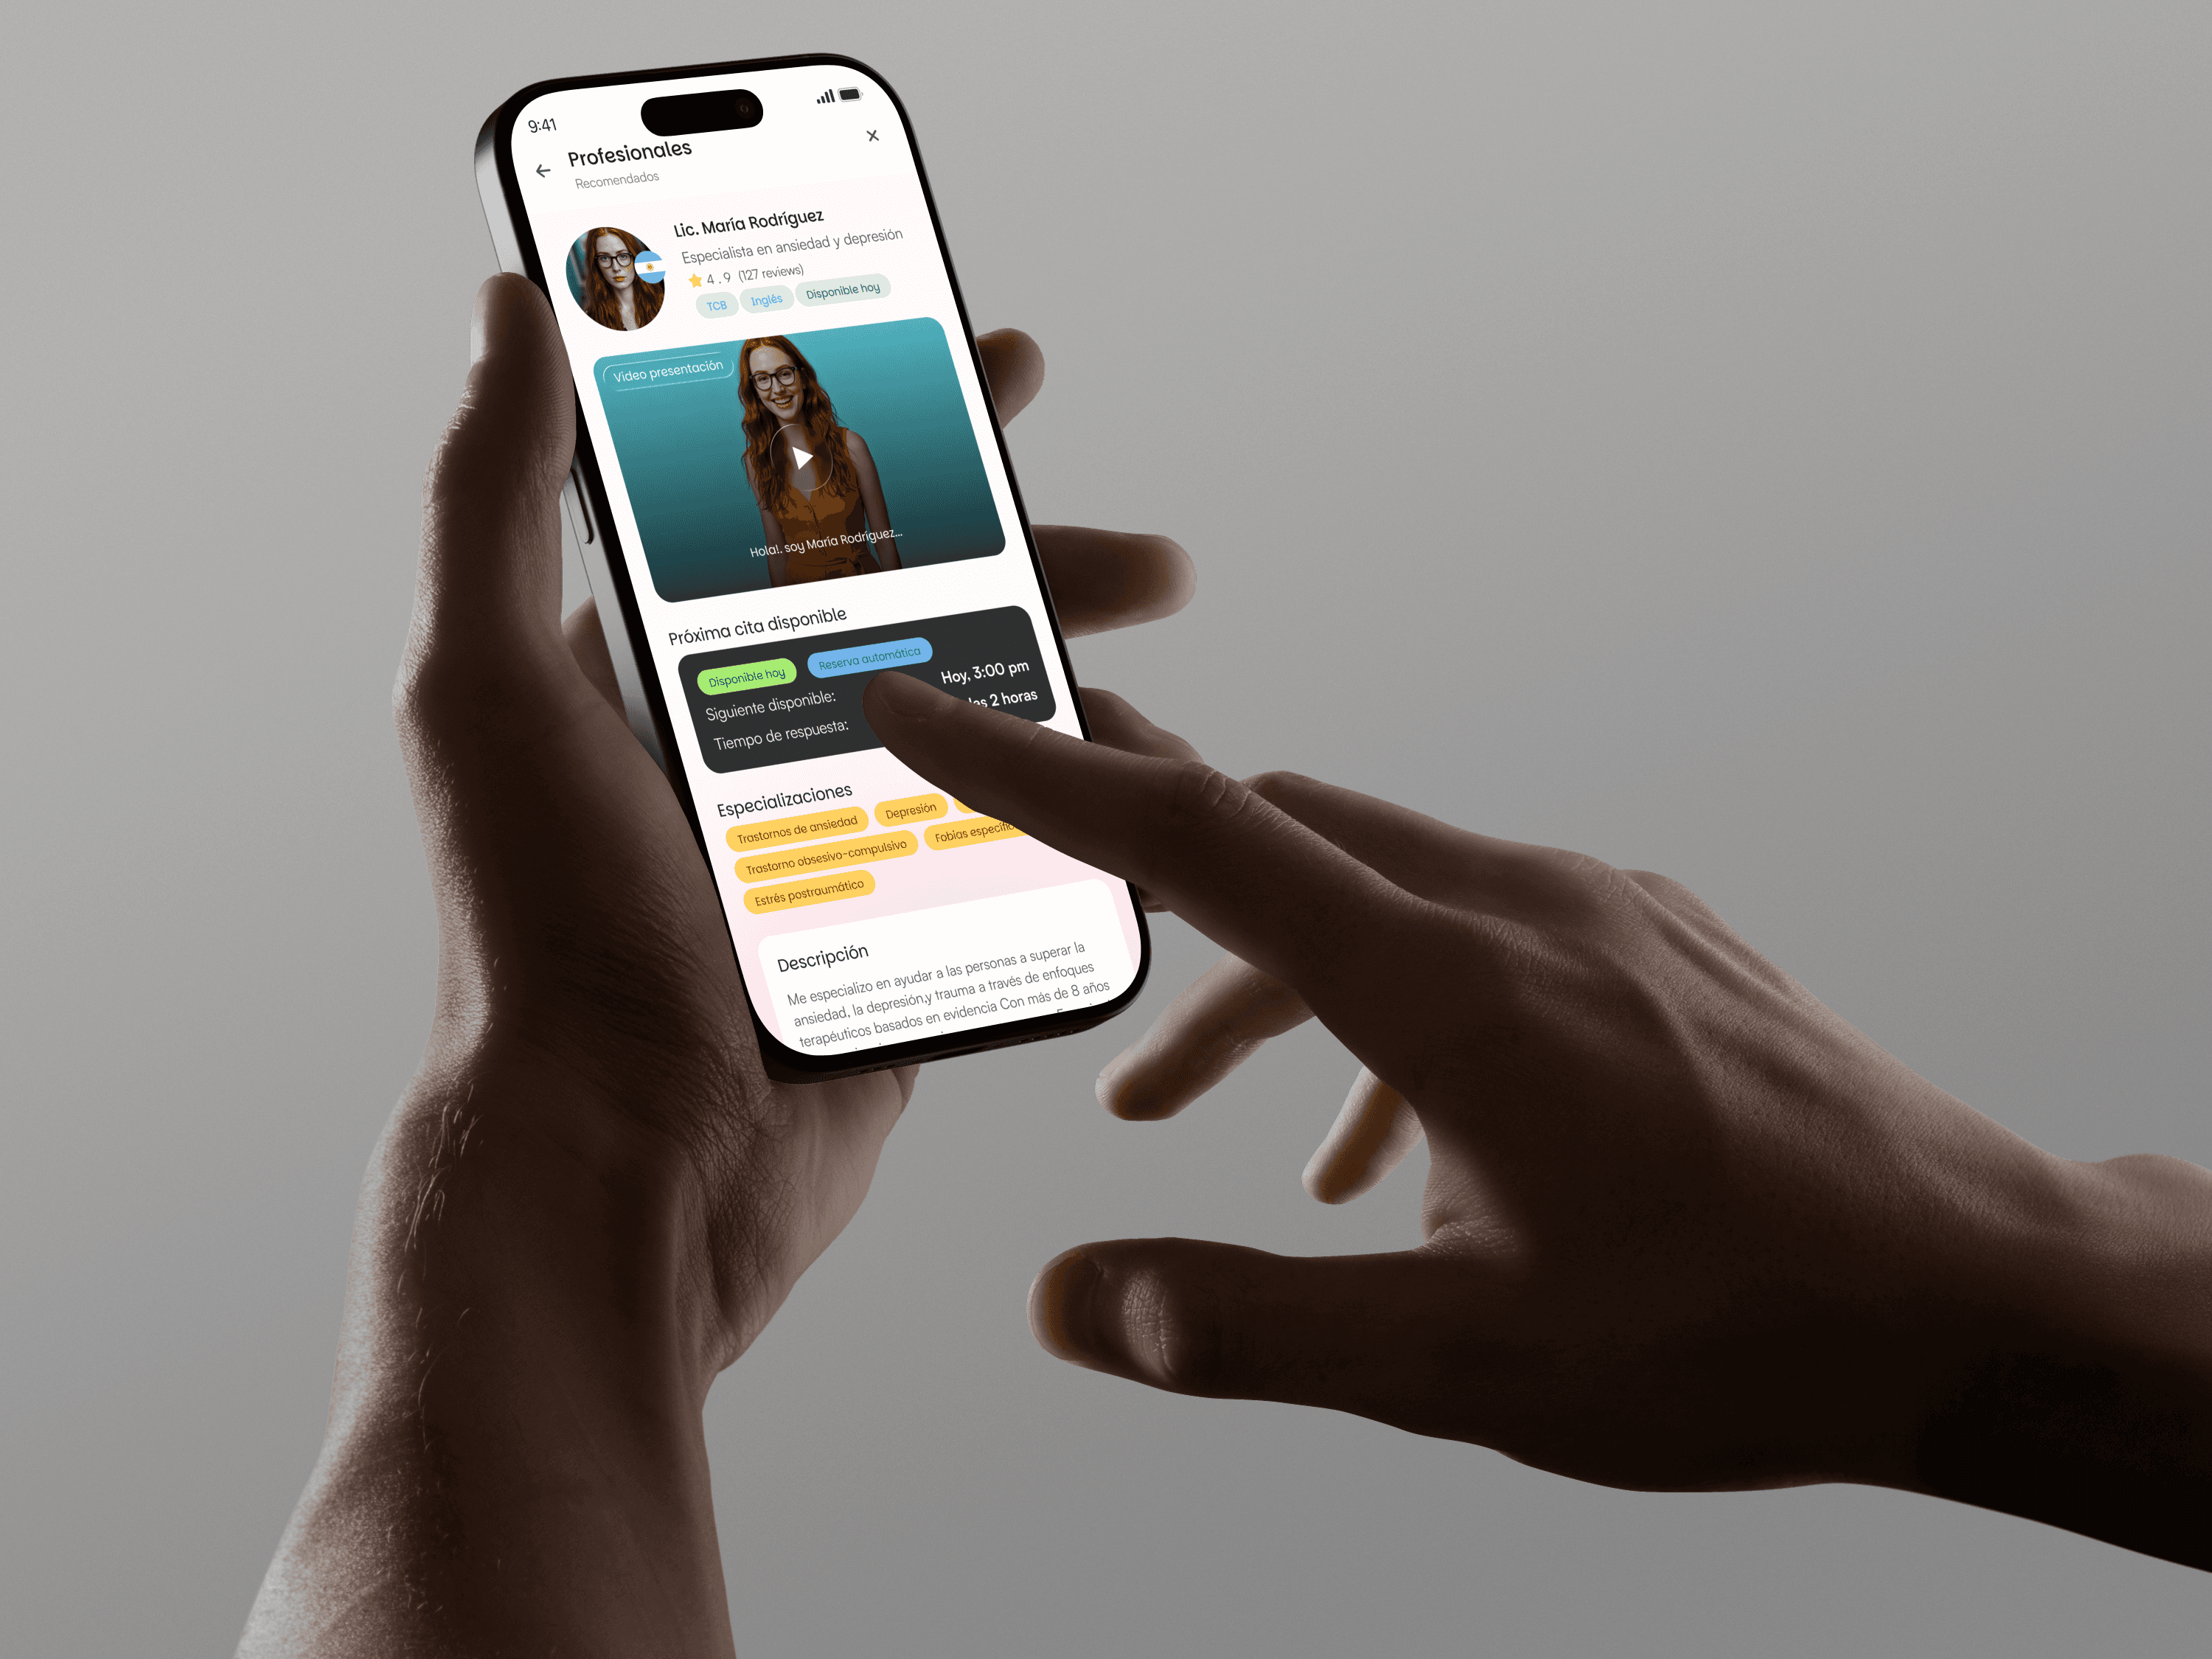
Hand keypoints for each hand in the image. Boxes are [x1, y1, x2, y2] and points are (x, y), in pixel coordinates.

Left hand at [238, 277, 1192, 1655]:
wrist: (631, 1167)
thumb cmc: (546, 934)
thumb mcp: (491, 687)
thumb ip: (496, 494)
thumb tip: (512, 305)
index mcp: (654, 666)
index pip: (788, 504)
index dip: (894, 422)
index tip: (990, 362)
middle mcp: (748, 737)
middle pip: (920, 603)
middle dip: (1033, 555)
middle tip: (1143, 557)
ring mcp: (835, 833)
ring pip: (983, 712)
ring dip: (1075, 670)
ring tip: (1159, 670)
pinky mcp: (904, 925)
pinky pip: (1014, 833)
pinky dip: (1084, 791)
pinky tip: (1143, 769)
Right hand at [861, 673, 2211, 1569]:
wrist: (1982, 1292)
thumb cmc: (1743, 1330)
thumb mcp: (1466, 1368)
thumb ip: (1243, 1326)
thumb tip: (1067, 1300)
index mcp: (1450, 987)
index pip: (1198, 840)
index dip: (1037, 774)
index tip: (925, 707)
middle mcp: (1518, 908)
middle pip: (1273, 830)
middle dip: (1136, 868)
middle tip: (1038, 894)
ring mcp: (1594, 910)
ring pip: (1366, 884)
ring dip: (1257, 973)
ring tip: (1171, 1109)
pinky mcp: (1646, 940)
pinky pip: (1466, 926)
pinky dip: (1376, 999)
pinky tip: (1379, 1146)